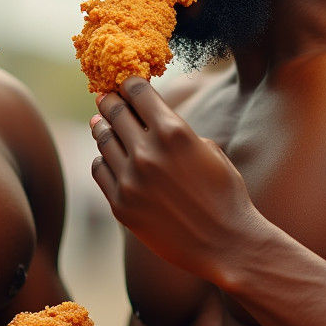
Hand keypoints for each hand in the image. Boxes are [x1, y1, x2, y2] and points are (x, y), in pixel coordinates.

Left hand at [90, 76, 257, 281]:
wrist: (226, 244)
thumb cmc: (225, 194)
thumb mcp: (207, 149)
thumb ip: (175, 131)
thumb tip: (149, 119)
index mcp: (173, 132)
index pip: (137, 92)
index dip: (128, 83)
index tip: (124, 82)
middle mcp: (147, 152)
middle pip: (115, 113)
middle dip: (110, 101)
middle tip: (104, 97)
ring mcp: (130, 180)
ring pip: (104, 141)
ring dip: (102, 128)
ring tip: (100, 123)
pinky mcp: (121, 204)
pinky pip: (101, 170)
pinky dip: (103, 160)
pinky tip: (107, 157)